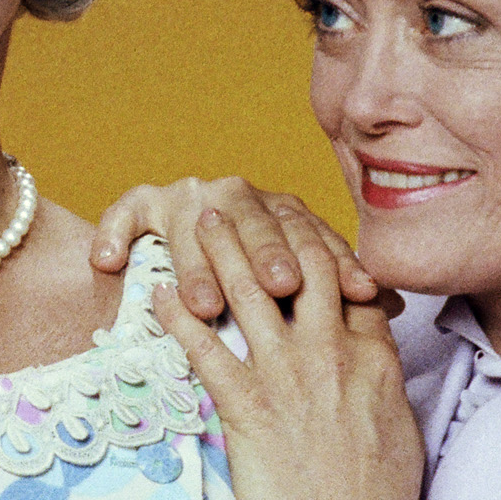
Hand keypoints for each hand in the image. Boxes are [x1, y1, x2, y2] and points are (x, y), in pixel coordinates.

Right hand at [93, 176, 398, 324]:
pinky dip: (117, 230)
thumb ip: (338, 288)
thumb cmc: (257, 286)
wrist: (203, 247)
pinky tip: (107, 263)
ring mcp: (192, 196)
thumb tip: (393, 304)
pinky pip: (130, 210)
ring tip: (206, 302)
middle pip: (256, 221)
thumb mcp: (300, 285)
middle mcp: (241, 197)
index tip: (358, 293)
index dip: (338, 261)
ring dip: (198, 263)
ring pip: (194, 222)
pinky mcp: (149, 205)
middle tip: (282, 288)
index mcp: (283, 212)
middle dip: (270, 255)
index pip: (316, 233)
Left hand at [155, 208, 419, 499]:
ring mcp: (290, 379)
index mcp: (375, 359)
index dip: (319, 250)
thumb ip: (384, 387)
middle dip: (267, 227)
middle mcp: (333, 355)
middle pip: (301, 267)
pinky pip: (207, 349)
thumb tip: (376, 366)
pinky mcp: (250, 409)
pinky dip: (180, 317)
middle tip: (237, 201)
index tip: (292, 231)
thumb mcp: (401, 432)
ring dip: (219, 249)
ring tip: (197, 219)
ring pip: (251, 292)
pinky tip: (159, 295)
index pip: (348, 283)